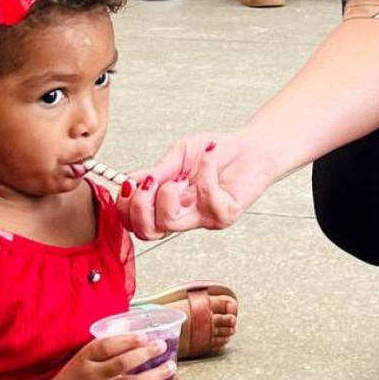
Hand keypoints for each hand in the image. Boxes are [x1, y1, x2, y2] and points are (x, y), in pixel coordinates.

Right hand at [50, 334, 175, 379]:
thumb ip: (106, 343)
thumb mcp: (84, 356)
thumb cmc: (77, 373)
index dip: (126, 340)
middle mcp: (93, 376)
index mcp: (85, 359)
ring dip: (154, 376)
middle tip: (161, 345)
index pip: (105, 346)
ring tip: (170, 367)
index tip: (144, 335)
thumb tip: (132, 324)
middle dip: (144, 354)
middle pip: (121, 364)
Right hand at [117, 131, 276, 239]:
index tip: (127, 183)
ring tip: (181, 175)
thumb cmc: (217, 152)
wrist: (253, 147)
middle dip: (139, 206)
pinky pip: (206, 198)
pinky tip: (209, 155)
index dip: (125, 208)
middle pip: (148, 232)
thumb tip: (128, 181)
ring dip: (167, 193)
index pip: (136, 224)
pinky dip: (205, 170)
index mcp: (168, 205)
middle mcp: (185, 216)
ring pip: (170, 222)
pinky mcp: (225, 213)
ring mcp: (204, 218)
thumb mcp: (178, 155)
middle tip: (149, 183)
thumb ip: (156, 170)